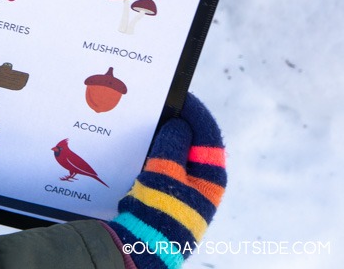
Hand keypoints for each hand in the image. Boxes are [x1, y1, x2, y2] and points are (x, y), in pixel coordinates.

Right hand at [108, 93, 226, 268]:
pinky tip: (132, 150)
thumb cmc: (158, 213)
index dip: (194, 111)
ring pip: (174, 154)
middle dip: (174, 123)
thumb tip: (178, 124)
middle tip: (155, 106)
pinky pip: (160, 167)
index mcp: (211, 177)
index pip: (208, 134)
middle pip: (191, 142)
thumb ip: (172, 145)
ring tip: (141, 124)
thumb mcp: (164, 173)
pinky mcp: (166, 197)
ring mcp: (184, 191)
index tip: (178, 94)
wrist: (141, 249)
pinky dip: (149, 155)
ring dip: (159, 139)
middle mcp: (201, 183)